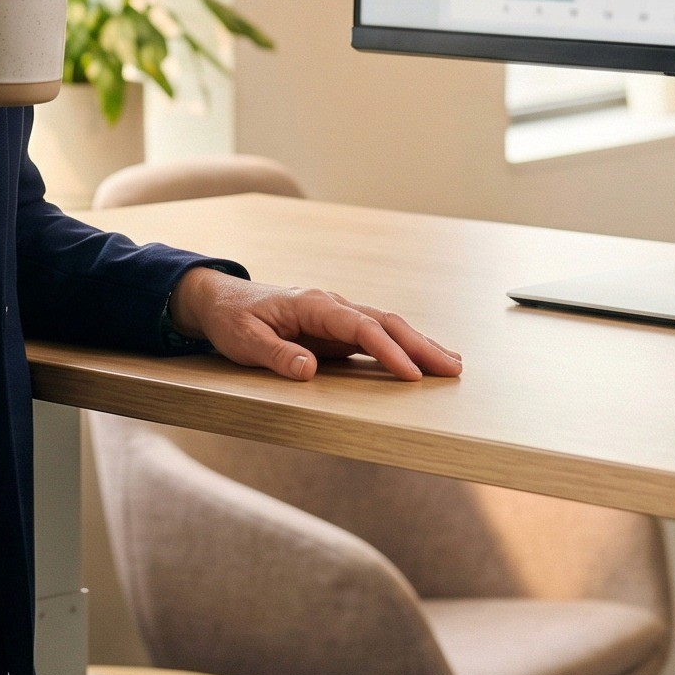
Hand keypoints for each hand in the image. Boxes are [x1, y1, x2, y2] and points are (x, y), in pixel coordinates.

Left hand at [166, 267, 462, 382]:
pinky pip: (376, 336)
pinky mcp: (337, 329)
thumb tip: (309, 369)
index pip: (360, 327)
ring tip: (452, 364)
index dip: (387, 350)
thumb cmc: (232, 320)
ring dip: (419, 344)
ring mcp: (337, 316)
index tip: (411, 374)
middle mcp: (331, 305)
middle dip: (420, 345)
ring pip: (386, 326)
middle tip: (452, 369)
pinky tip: (423, 360)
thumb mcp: (244, 340)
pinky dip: (403, 346)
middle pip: (384, 322)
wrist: (221, 301)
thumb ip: (276, 355)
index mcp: (312, 305)